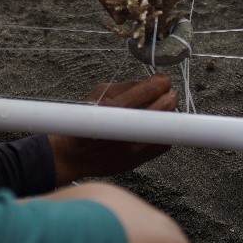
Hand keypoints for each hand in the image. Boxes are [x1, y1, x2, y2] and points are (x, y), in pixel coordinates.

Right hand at [48, 75, 177, 183]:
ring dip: (168, 115)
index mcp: (109, 108)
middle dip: (169, 97)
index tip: (164, 80)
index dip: (159, 83)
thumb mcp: (98, 93)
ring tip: (165, 108)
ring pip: (164, 128)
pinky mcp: (136, 161)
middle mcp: (121, 130)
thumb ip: (126, 86)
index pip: (145, 92)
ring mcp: (130, 149)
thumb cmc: (84, 120)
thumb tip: (152, 81)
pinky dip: (162, 132)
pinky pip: (162, 145)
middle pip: (160, 110)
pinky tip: (156, 125)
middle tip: (170, 92)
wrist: (72, 155)